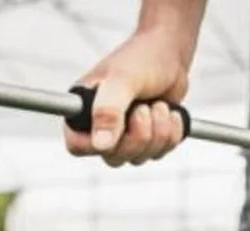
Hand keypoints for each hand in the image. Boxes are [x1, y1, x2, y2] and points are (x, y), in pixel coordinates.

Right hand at [63, 29, 189, 166]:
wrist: (170, 54)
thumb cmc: (141, 60)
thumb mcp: (123, 81)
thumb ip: (108, 111)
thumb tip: (100, 145)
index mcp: (84, 110)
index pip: (77, 146)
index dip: (97, 144)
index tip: (120, 126)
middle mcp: (101, 127)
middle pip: (114, 157)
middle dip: (139, 135)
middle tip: (145, 107)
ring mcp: (125, 136)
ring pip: (139, 158)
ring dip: (158, 132)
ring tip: (158, 104)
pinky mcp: (148, 140)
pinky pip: (160, 153)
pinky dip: (171, 133)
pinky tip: (170, 112)